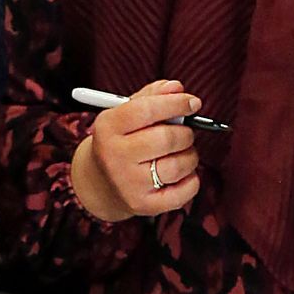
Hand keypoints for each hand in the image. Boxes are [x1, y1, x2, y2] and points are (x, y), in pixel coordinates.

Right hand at [72, 79, 202, 222]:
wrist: (99, 183)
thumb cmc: (121, 141)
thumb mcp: (126, 114)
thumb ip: (152, 96)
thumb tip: (177, 88)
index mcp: (108, 127)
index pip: (147, 110)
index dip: (176, 103)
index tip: (193, 103)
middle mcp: (115, 156)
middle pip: (167, 138)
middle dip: (186, 133)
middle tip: (185, 133)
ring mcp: (129, 184)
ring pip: (179, 165)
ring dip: (190, 156)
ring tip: (182, 153)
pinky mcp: (144, 205)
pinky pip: (185, 191)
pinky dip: (192, 179)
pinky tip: (182, 174)